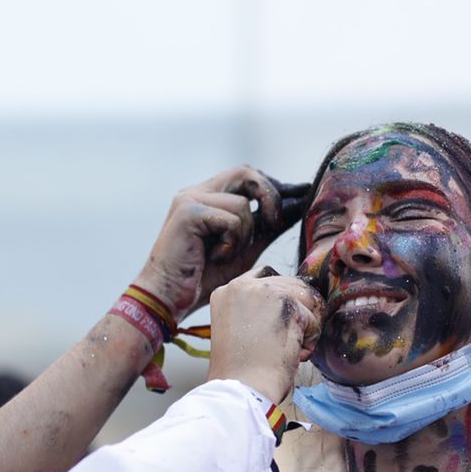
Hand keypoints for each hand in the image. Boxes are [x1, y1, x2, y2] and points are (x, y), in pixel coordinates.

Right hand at [134, 166, 306, 318]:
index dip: (272, 186)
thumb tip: (297, 207)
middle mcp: (196, 192)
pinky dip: (232, 243)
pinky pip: (232, 220)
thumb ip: (266, 227)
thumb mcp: (245, 249)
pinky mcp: (188, 212)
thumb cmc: (203, 279)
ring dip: (245, 235)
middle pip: (245, 172)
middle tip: (275, 223)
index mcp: (207, 197)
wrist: (169, 299)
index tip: (301, 195)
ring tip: (227, 254)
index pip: (246, 176)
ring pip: (243, 204)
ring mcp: (189, 199)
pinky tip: (216, 257)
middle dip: (269, 196)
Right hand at [206, 268, 322, 403]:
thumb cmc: (240, 371)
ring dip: (307, 324)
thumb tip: (285, 305)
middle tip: (291, 341)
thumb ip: (254, 310)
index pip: (266, 277)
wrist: (242, 388)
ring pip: (306, 298)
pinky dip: (311, 338)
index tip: (282, 323)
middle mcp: (242, 285)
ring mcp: (265, 291)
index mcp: (226, 292)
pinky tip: (295, 354)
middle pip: (290, 284)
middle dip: (299, 310)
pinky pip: (313, 317)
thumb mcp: (237, 329)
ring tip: (292, 349)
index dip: (282, 300)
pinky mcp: (287, 303)